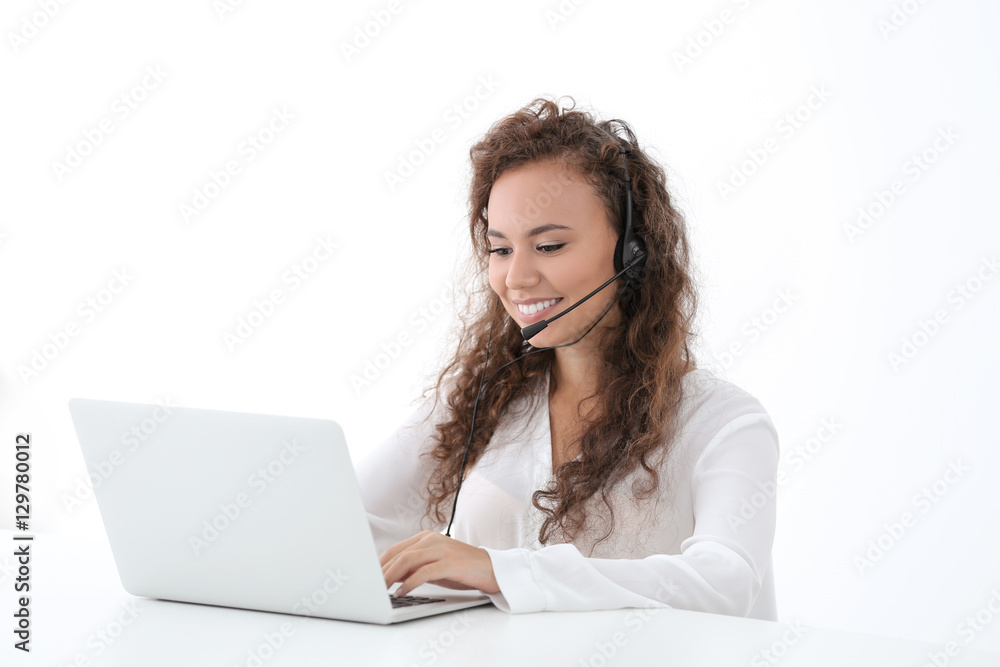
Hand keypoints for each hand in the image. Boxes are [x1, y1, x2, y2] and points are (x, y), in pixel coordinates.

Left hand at [380, 530, 499, 596]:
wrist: (492, 569)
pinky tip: (402, 592)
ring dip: (391, 576)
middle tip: (370, 587)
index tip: (368, 578)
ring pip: (408, 560)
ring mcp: (442, 549)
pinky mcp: (451, 562)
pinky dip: (410, 583)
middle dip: (381, 572)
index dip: (379, 564)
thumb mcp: (434, 567)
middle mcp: (432, 540)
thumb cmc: (461, 569)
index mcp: (426, 538)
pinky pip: (425, 572)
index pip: (396, 549)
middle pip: (399, 554)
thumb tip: (390, 578)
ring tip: (382, 590)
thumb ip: (414, 568)